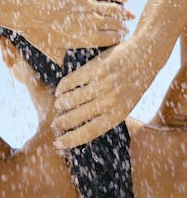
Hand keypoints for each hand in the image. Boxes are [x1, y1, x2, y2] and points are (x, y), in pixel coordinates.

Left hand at [22, 0, 133, 64]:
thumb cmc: (37, 33)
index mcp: (86, 40)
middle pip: (116, 26)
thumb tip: (66, 71)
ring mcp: (89, 7)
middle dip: (124, 27)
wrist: (27, 11)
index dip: (119, 40)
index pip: (111, 41)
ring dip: (124, 13)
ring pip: (114, 10)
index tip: (123, 39)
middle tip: (128, 27)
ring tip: (130, 14)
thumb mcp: (52, 51)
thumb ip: (63, 60)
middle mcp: (92, 24)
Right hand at [52, 34, 161, 148]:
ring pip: (73, 98)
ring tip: (57, 104)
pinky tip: (60, 89)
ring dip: (61, 103)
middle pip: (78, 117)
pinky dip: (64, 86)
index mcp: (118, 114)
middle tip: (54, 123)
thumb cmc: (135, 81)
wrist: (145, 55)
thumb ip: (110, 114)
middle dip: (62, 122)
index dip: (71, 139)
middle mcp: (110, 101)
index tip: (58, 143)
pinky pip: (74, 80)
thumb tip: (87, 125)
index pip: (90, 132)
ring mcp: (103, 84)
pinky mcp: (97, 68)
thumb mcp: (127, 103)